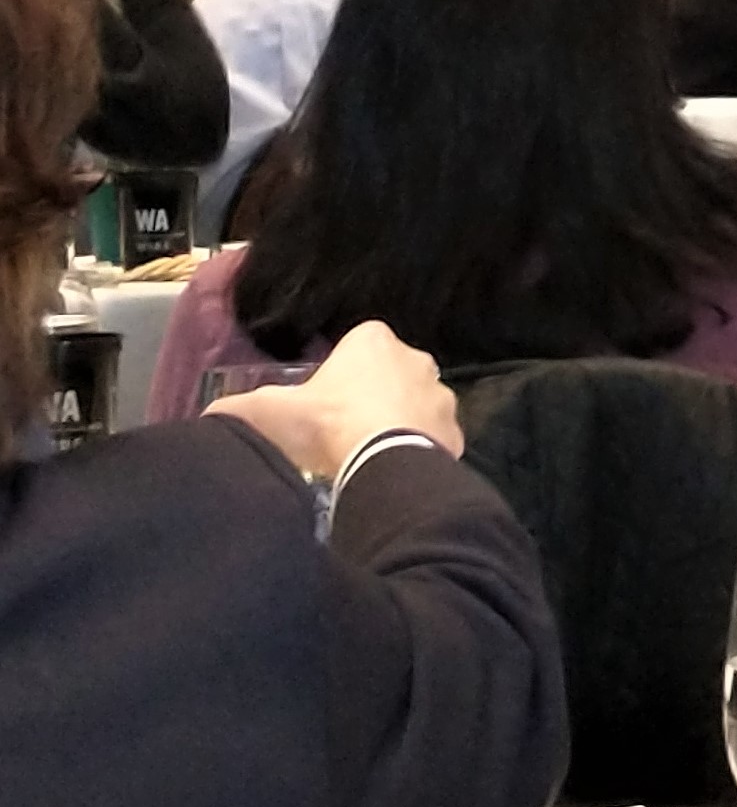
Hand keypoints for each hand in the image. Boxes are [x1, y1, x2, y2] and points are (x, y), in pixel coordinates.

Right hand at [209, 321, 462, 481]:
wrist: (381, 461)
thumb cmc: (326, 422)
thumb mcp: (270, 410)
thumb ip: (239, 407)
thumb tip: (211, 412)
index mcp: (374, 340)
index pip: (356, 344)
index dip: (339, 370)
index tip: (322, 399)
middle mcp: (417, 359)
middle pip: (388, 373)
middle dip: (370, 395)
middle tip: (342, 429)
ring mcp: (441, 394)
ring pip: (414, 404)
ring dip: (396, 422)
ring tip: (365, 452)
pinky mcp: (454, 430)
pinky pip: (432, 436)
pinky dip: (415, 448)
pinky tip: (390, 467)